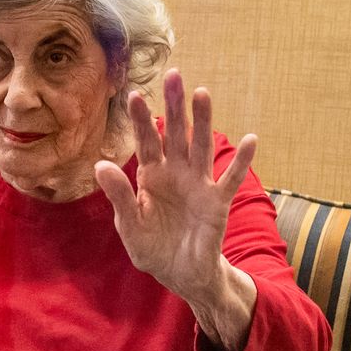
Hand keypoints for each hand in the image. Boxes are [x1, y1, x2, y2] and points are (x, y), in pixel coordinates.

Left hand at [94, 70, 256, 302]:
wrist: (181, 275)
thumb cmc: (153, 248)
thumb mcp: (130, 226)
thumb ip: (119, 196)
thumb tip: (100, 165)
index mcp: (151, 176)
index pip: (146, 142)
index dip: (141, 120)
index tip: (134, 95)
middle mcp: (176, 173)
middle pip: (176, 134)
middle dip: (174, 107)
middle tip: (174, 75)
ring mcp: (198, 185)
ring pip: (201, 148)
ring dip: (203, 122)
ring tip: (202, 93)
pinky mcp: (217, 202)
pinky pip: (230, 179)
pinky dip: (241, 161)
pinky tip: (250, 140)